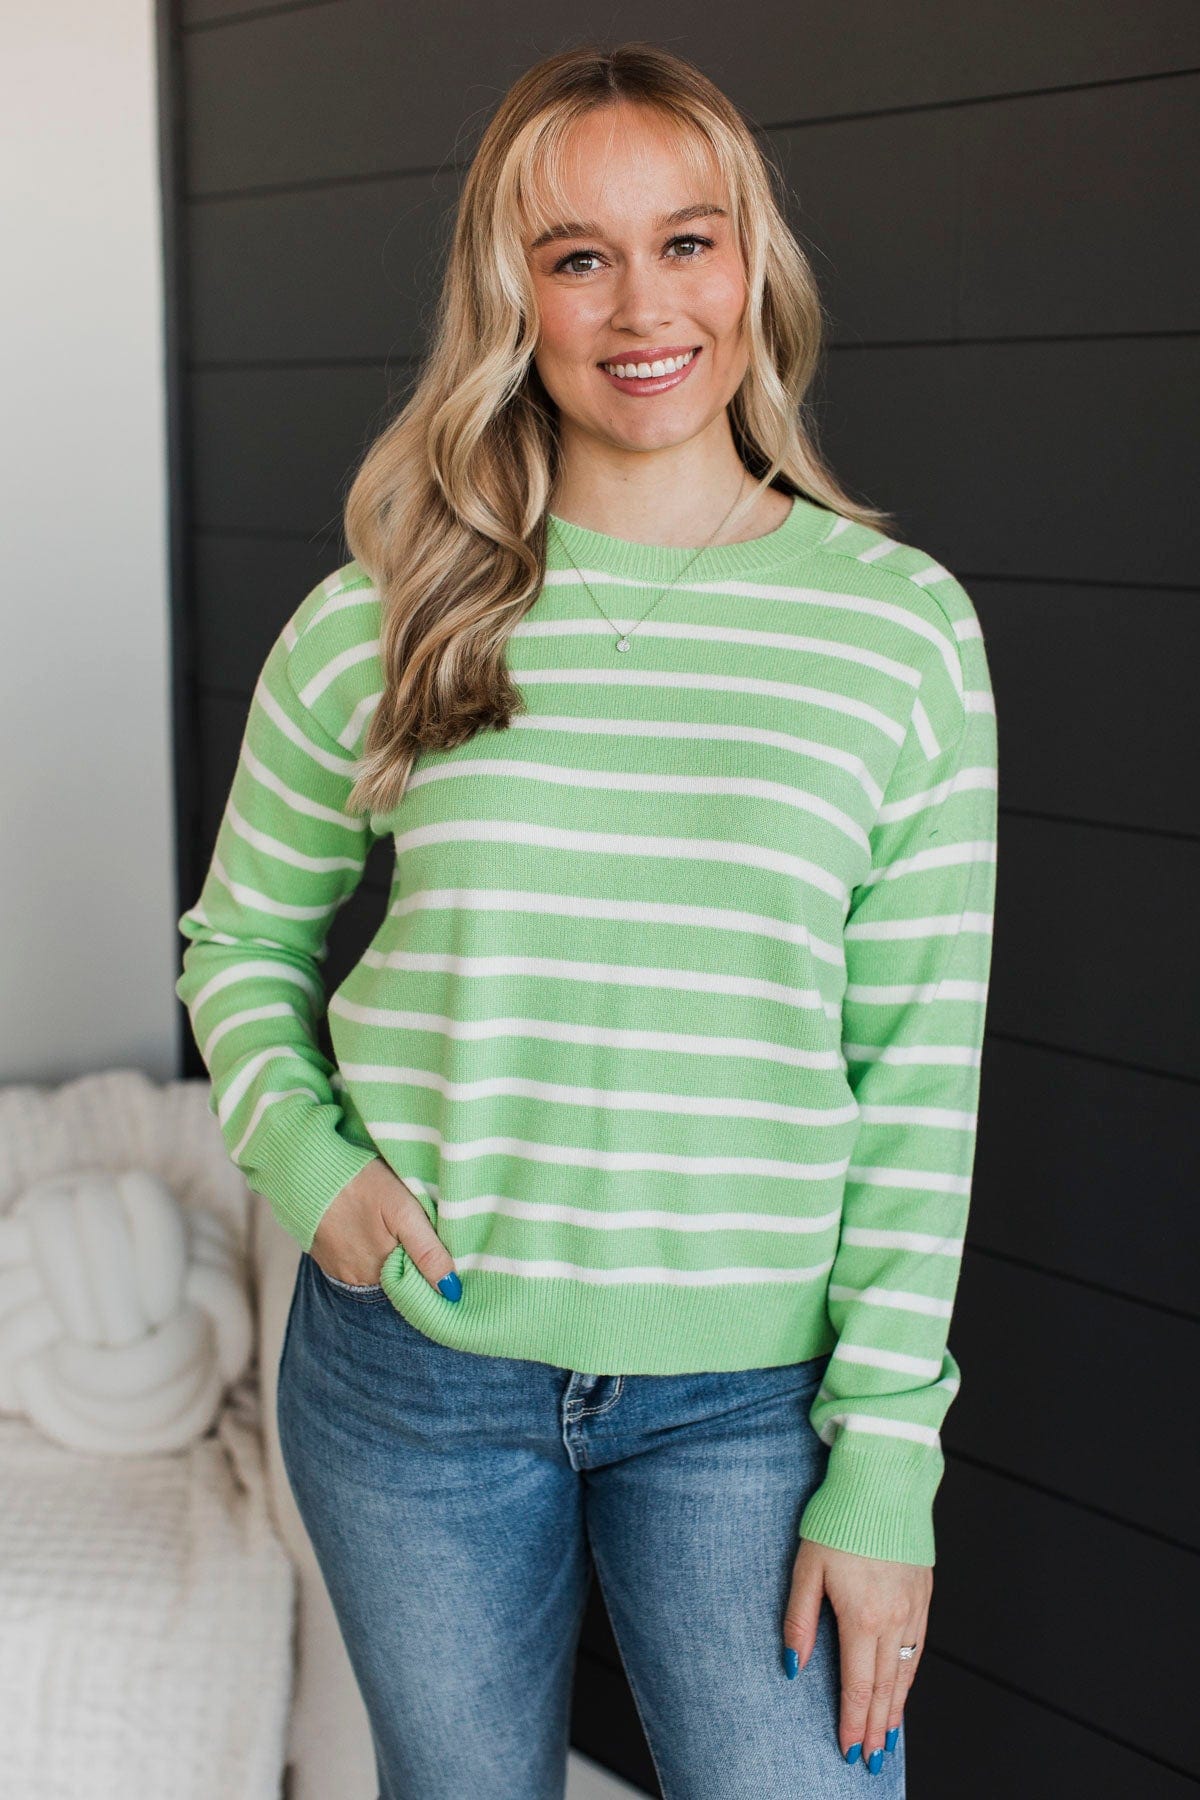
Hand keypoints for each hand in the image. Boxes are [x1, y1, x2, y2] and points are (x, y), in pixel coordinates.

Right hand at [310, 1158, 460, 1297]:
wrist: (306, 1169)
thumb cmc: (360, 1183)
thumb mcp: (403, 1210)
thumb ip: (427, 1250)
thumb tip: (451, 1290)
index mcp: (382, 1272)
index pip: (416, 1285)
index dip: (429, 1269)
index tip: (437, 1250)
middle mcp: (359, 1280)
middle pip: (396, 1278)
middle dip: (408, 1260)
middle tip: (410, 1228)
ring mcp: (340, 1271)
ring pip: (377, 1270)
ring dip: (387, 1254)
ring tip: (387, 1224)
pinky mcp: (327, 1258)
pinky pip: (356, 1262)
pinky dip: (366, 1248)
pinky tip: (366, 1225)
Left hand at [785, 1536, 930, 1768]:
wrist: (883, 1481)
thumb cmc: (839, 1519)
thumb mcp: (806, 1567)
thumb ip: (800, 1621)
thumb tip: (793, 1666)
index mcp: (862, 1617)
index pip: (857, 1685)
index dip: (852, 1722)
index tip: (848, 1749)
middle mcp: (893, 1619)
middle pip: (885, 1688)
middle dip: (875, 1727)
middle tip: (870, 1759)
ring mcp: (913, 1606)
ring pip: (906, 1671)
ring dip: (896, 1708)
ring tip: (888, 1736)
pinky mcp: (923, 1592)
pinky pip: (918, 1646)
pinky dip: (911, 1675)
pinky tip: (904, 1687)